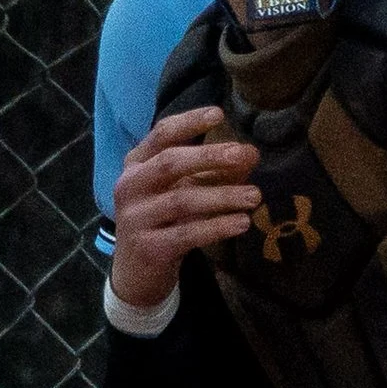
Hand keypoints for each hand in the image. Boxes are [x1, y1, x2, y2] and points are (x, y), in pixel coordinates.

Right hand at [111, 108, 259, 305]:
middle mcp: (130, 186)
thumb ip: (216, 173)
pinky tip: (242, 223)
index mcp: (137, 165)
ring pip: (182, 200)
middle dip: (209, 156)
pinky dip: (217, 227)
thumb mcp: (187, 192)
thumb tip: (252, 153)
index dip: (188, 123)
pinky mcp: (149, 248)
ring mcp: (136, 218)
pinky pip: (187, 234)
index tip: (218, 114)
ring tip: (255, 196)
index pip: (161, 135)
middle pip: (170, 163)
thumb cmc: (165, 222)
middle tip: (244, 152)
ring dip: (223, 196)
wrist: (137, 273)